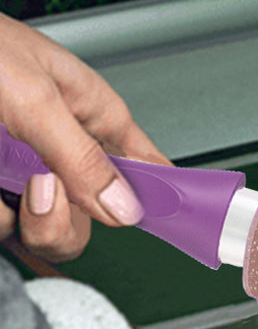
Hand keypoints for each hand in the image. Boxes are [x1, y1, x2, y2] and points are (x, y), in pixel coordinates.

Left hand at [0, 12, 169, 260]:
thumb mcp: (34, 98)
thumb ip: (81, 157)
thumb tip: (124, 207)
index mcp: (91, 113)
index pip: (147, 164)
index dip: (162, 196)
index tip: (170, 223)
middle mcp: (61, 148)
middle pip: (94, 217)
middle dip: (66, 216)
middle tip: (42, 187)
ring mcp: (22, 172)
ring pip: (48, 230)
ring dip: (26, 219)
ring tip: (6, 181)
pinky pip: (5, 224)